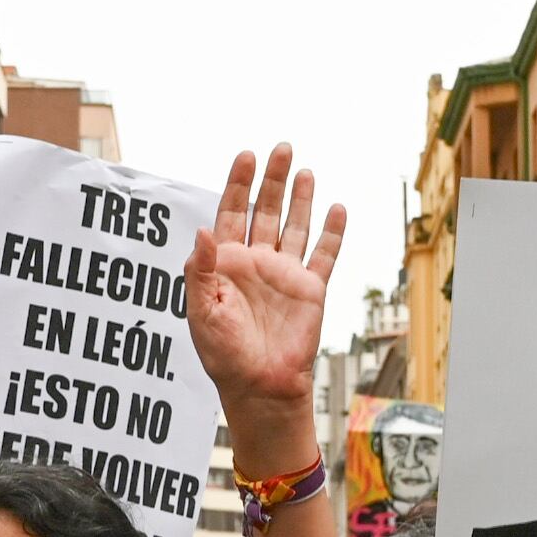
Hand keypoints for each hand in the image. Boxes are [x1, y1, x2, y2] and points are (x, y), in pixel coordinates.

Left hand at [184, 146, 345, 418]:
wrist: (259, 386)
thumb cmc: (223, 355)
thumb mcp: (200, 311)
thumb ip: (200, 270)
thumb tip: (202, 230)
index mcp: (225, 263)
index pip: (231, 212)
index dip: (238, 184)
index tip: (246, 156)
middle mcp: (256, 262)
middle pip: (265, 210)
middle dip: (272, 180)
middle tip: (282, 149)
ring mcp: (284, 274)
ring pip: (295, 226)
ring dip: (300, 198)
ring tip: (305, 170)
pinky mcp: (310, 289)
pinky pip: (323, 254)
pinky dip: (332, 231)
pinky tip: (336, 208)